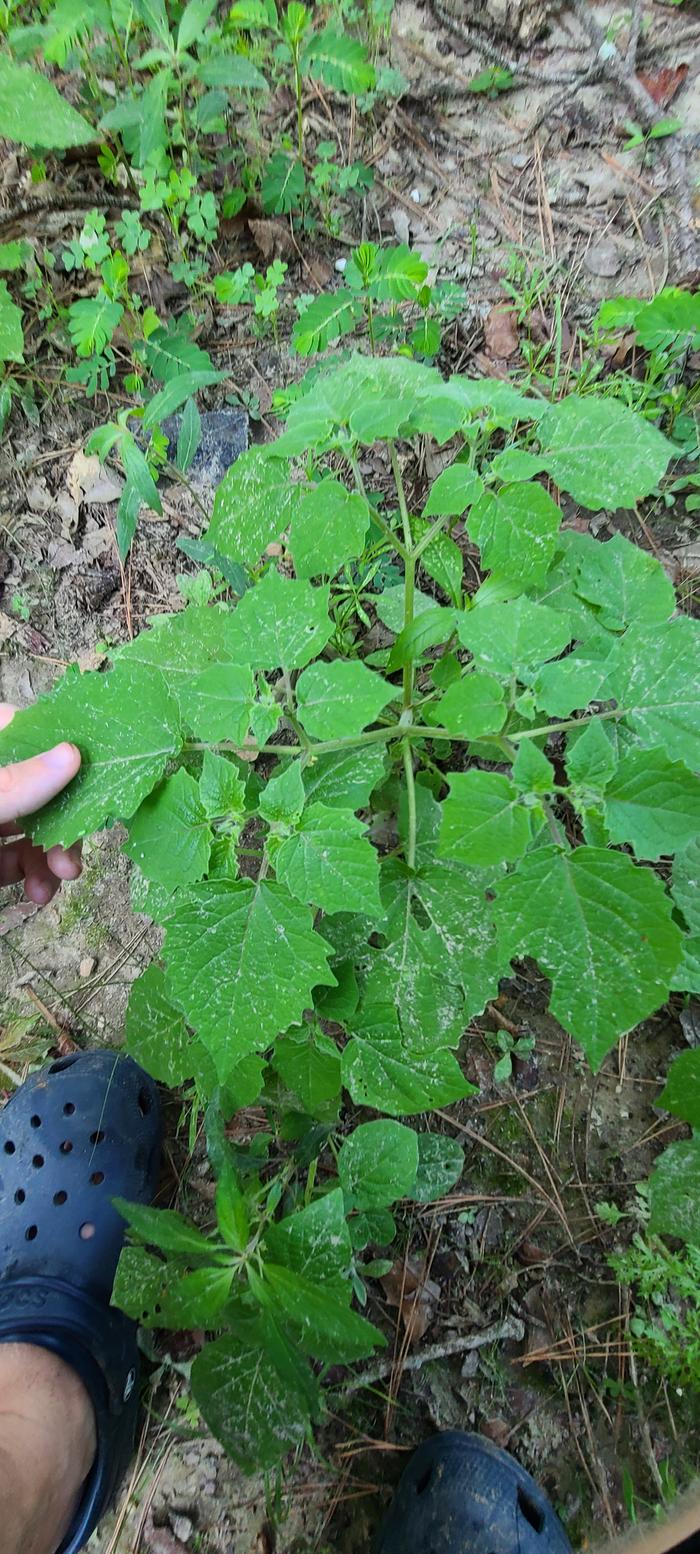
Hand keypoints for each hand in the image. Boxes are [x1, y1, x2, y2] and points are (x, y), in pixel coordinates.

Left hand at [0, 704, 81, 903]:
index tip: (93, 760)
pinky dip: (32, 875)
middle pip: (36, 785)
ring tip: (59, 878)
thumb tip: (72, 753)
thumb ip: (14, 784)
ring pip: (29, 827)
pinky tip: (39, 892)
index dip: (56, 740)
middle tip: (81, 834)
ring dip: (52, 854)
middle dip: (64, 815)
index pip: (18, 728)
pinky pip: (13, 860)